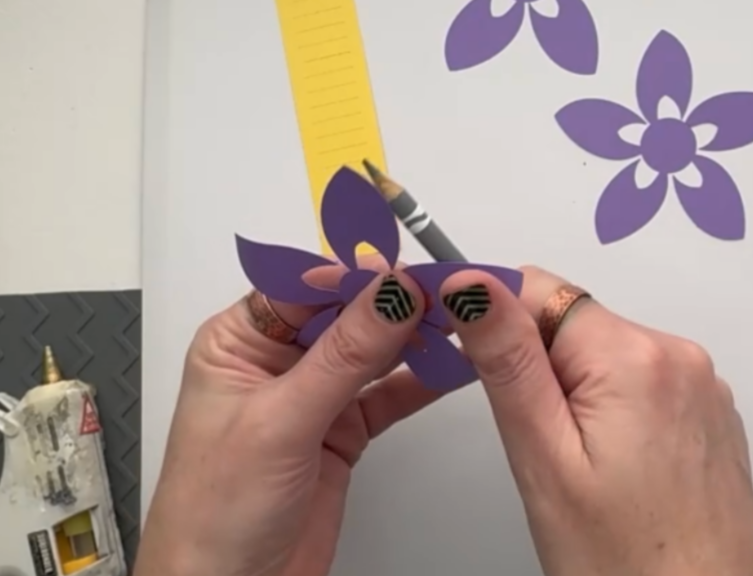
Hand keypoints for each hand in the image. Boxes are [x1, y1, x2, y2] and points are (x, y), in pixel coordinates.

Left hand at [135, 256, 444, 575]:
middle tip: (446, 292)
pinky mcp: (343, 431)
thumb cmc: (215, 514)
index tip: (407, 269)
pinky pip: (389, 394)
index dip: (356, 274)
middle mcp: (276, 362)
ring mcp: (313, 397)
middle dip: (394, 302)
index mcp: (238, 343)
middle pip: (345, 313)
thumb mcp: (281, 422)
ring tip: (459, 321)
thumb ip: (343, 356)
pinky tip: (453, 367)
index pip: (303, 285)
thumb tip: (389, 294)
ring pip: (372, 350)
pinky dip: (421, 382)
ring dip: (414, 337)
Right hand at [437, 266, 752, 575]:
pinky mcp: (711, 413)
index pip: (538, 287)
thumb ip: (507, 360)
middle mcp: (679, 356)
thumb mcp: (544, 458)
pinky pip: (644, 382)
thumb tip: (472, 284)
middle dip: (539, 365)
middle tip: (538, 441)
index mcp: (634, 357)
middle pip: (575, 321)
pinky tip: (617, 467)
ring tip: (582, 464)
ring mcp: (703, 386)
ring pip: (607, 353)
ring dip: (578, 388)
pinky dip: (617, 407)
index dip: (492, 315)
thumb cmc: (626, 562)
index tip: (470, 353)